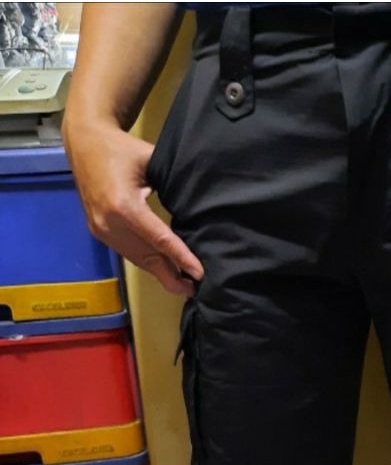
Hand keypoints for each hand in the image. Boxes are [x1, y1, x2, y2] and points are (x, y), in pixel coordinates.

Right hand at [63, 121, 203, 295]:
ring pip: (137, 259)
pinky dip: (147, 262)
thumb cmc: (121, 148)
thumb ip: (174, 184)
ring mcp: (101, 230)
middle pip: (148, 258)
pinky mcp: (98, 231)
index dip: (181, 258)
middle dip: (172, 276)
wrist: (84, 142)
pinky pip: (128, 252)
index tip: (199, 273)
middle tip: (195, 289)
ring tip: (183, 284)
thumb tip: (200, 207)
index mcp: (123, 206)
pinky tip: (163, 268)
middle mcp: (109, 223)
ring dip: (160, 273)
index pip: (160, 240)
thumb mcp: (151, 160)